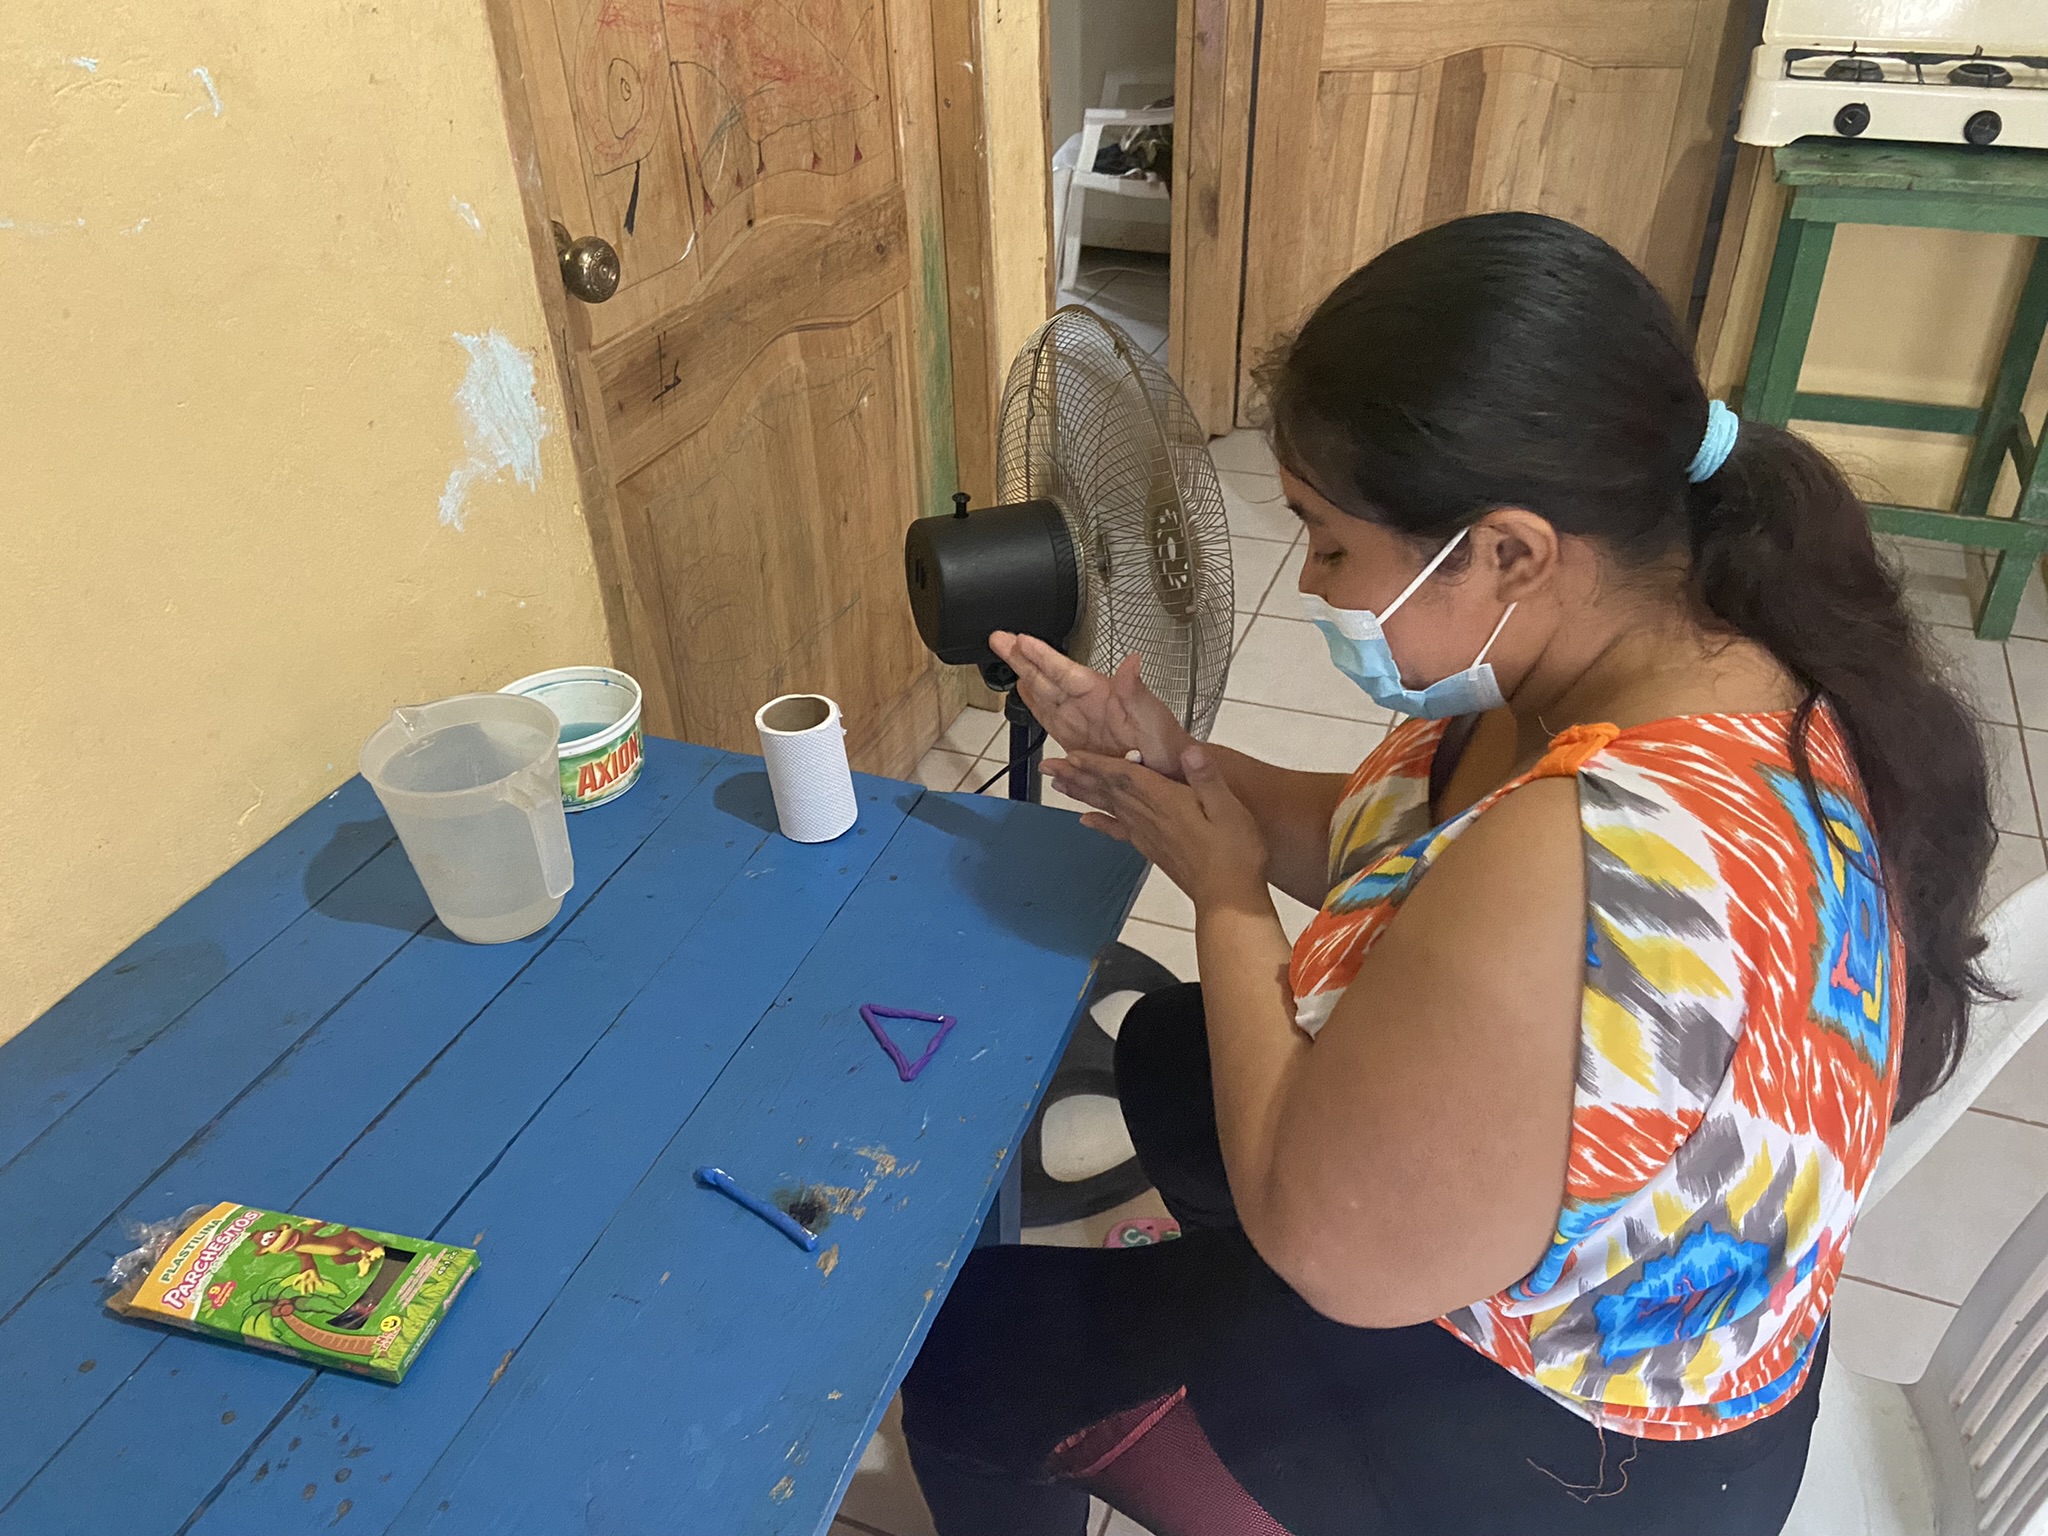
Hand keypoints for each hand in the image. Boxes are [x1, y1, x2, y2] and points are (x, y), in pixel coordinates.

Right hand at [989, 631, 1194, 779]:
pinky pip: (1050, 718)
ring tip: (1005, 655)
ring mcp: (1080, 721)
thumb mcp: (1152, 716)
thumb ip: (1136, 689)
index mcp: (1101, 695)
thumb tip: (1133, 661)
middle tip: (999, 638)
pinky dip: (1034, 703)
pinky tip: (1024, 690)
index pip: (1064, 671)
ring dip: (1023, 674)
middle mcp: (1087, 704)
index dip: (1042, 656)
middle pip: (1047, 676)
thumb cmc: (1166, 744)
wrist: (1169, 772)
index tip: (1020, 640)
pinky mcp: (1076, 740)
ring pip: (1044, 693)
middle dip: (1021, 657)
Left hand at [1045, 745, 1267, 911]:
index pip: (1124, 776)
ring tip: (1058, 784)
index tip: (1071, 754)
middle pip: (1107, 790)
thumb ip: (1206, 777)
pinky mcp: (1152, 850)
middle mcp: (1149, 818)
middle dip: (1078, 775)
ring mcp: (1148, 835)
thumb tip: (1189, 751)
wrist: (1228, 898)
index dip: (1097, 763)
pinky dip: (1101, 823)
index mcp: (1166, 802)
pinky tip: (1085, 821)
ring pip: (1108, 807)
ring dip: (1082, 794)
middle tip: (1049, 765)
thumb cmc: (1234, 852)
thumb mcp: (1228, 807)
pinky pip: (1119, 832)